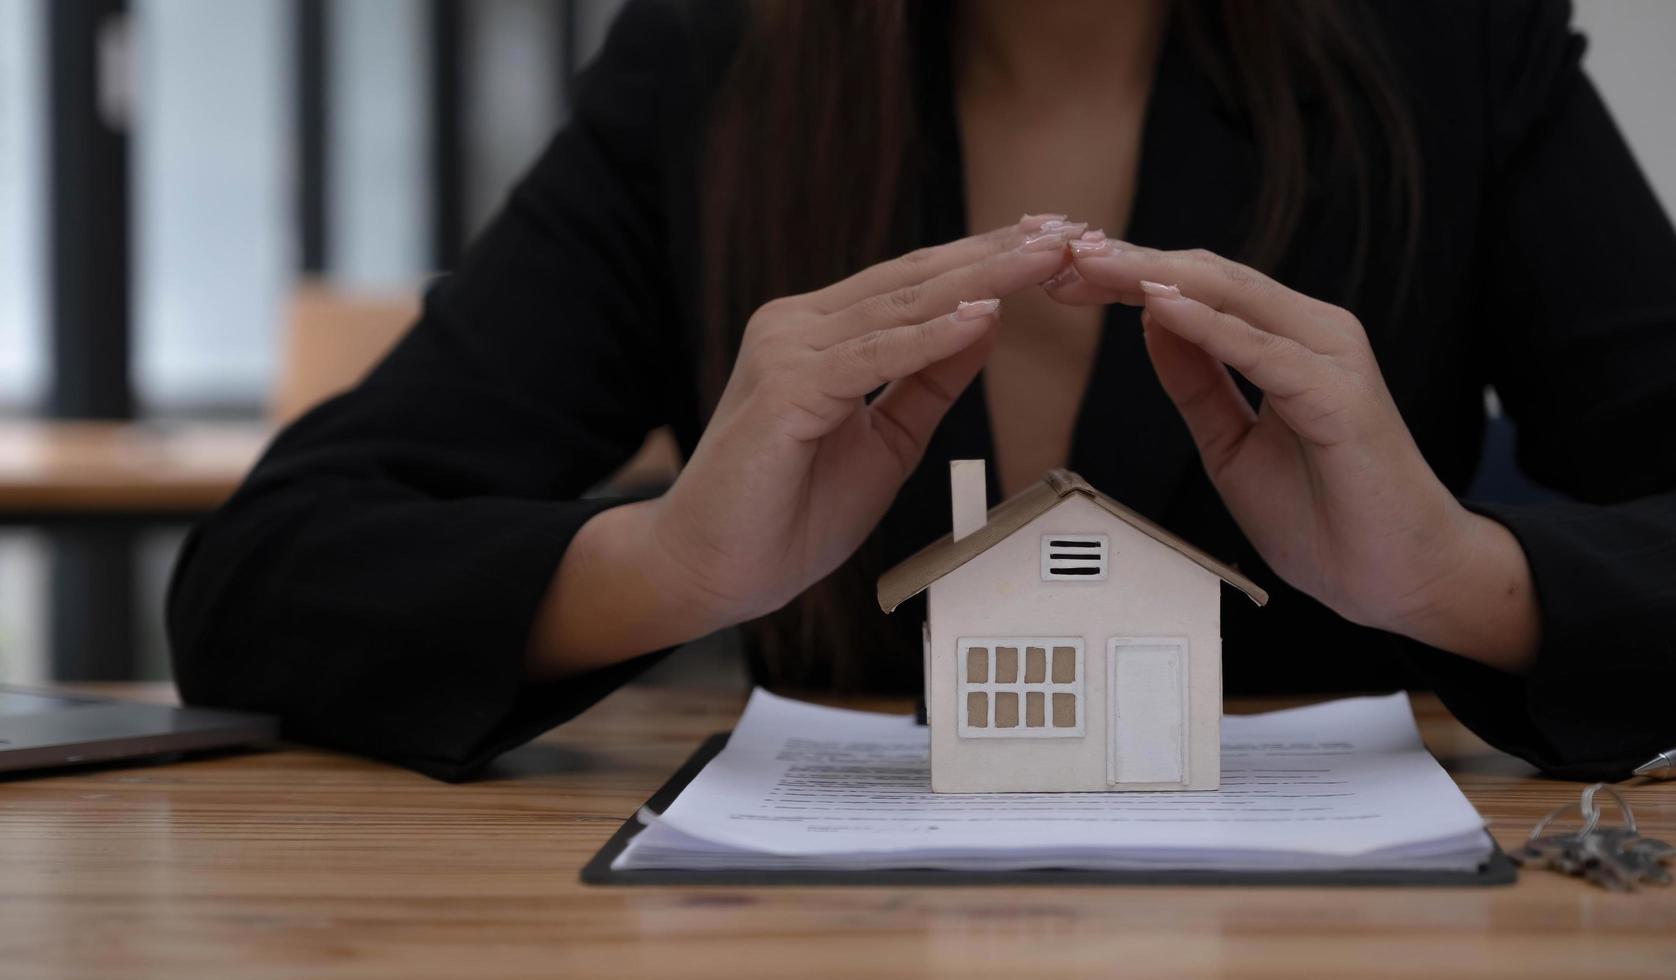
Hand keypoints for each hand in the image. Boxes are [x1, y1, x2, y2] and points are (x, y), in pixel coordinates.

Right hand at [643, 218, 1081, 624]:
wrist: (712, 569)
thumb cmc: (786, 513)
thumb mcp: (887, 440)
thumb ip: (928, 381)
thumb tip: (986, 322)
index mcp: (820, 332)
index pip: (915, 282)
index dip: (988, 257)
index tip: (1055, 240)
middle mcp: (798, 326)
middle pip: (915, 279)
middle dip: (999, 252)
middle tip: (1069, 229)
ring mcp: (788, 352)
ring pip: (900, 307)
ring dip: (981, 279)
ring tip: (1046, 257)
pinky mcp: (785, 390)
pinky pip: (872, 357)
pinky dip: (930, 338)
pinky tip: (981, 317)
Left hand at [1045, 239, 1539, 671]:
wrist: (1395, 578)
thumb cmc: (1324, 514)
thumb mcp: (1228, 442)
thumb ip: (1196, 381)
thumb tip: (1150, 320)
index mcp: (1286, 340)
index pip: (1197, 286)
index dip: (1128, 272)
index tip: (1064, 266)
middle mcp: (1312, 333)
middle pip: (1208, 277)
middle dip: (1128, 262)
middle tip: (1059, 251)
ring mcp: (1330, 358)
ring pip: (1232, 297)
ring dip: (1155, 277)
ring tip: (1093, 263)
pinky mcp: (1338, 396)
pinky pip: (1263, 351)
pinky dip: (1208, 327)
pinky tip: (1157, 307)